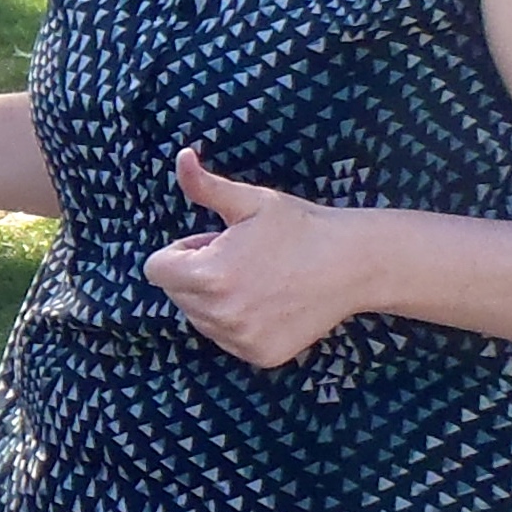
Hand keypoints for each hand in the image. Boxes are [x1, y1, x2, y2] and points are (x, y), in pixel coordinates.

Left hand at [139, 149, 371, 366]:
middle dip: (197, 274)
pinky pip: (227, 338)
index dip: (182, 251)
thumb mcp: (249, 201)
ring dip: (216, 300)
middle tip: (242, 258)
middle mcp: (219, 314)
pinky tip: (271, 302)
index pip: (156, 269)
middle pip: (176, 294)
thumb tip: (181, 156)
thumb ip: (204, 185)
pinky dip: (240, 322)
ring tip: (258, 278)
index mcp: (208, 276)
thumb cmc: (299, 227)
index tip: (214, 243)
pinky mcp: (259, 355)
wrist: (354, 264)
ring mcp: (240, 339)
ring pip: (200, 318)